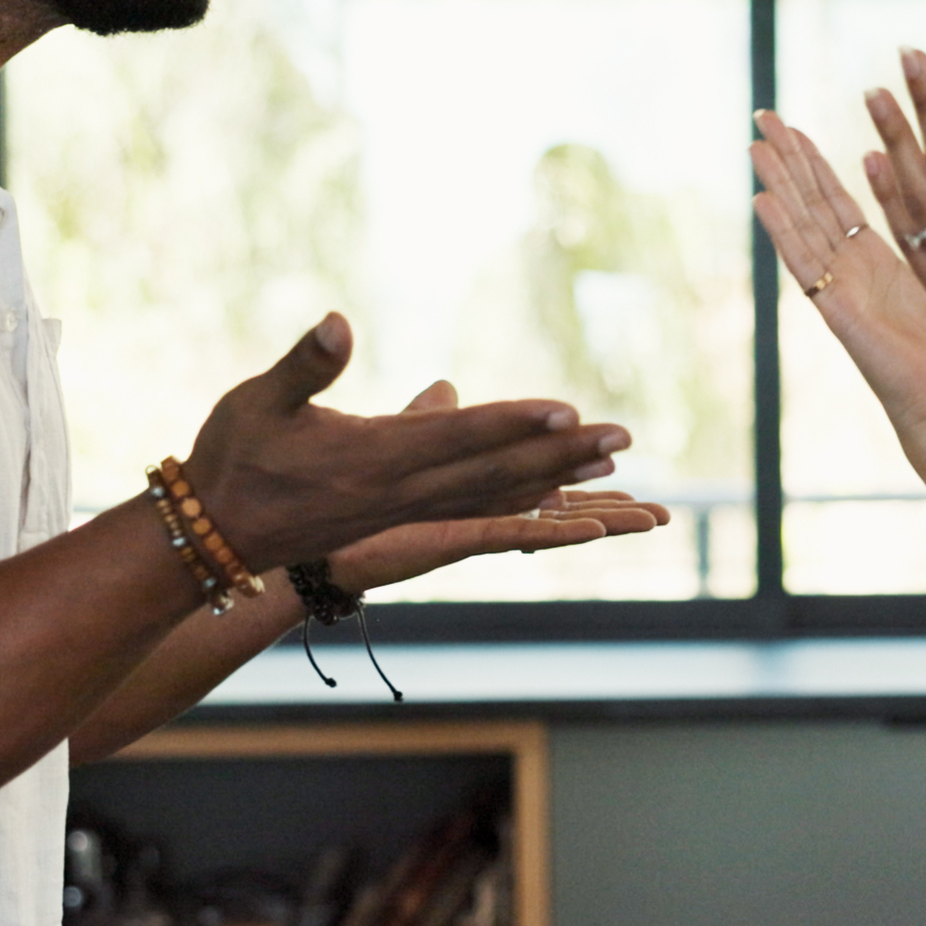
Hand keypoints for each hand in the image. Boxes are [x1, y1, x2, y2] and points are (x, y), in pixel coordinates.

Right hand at [184, 318, 630, 573]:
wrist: (214, 534)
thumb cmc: (234, 457)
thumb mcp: (258, 400)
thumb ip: (305, 364)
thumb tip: (337, 321)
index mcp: (373, 458)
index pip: (459, 436)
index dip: (516, 422)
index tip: (568, 409)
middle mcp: (400, 490)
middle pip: (495, 468)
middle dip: (561, 451)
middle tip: (622, 435)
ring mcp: (405, 509)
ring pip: (493, 491)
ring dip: (554, 475)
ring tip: (608, 461)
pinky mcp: (402, 518)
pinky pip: (475, 507)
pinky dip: (521, 497)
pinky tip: (554, 492)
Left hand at [327, 384, 673, 592]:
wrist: (262, 514)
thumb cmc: (301, 468)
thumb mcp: (374, 428)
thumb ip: (418, 414)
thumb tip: (445, 388)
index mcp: (448, 477)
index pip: (521, 463)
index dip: (568, 453)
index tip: (614, 444)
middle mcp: (462, 505)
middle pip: (549, 496)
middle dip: (603, 495)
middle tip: (663, 507)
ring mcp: (459, 523)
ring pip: (544, 517)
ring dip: (599, 518)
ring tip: (655, 520)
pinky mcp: (445, 537)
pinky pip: (511, 532)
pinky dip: (556, 531)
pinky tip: (599, 531)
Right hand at [753, 107, 925, 440]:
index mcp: (873, 258)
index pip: (837, 199)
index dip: (816, 163)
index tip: (795, 127)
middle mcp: (848, 267)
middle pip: (811, 202)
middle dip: (788, 158)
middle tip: (763, 114)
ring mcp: (837, 287)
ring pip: (801, 224)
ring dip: (778, 183)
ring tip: (755, 143)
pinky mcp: (836, 309)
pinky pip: (804, 264)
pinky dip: (783, 232)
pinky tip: (762, 199)